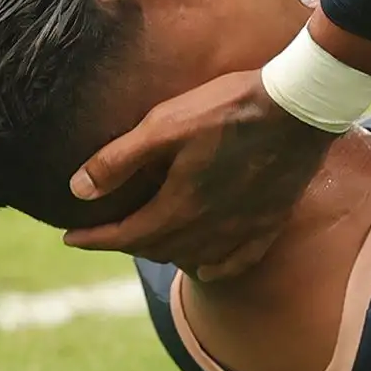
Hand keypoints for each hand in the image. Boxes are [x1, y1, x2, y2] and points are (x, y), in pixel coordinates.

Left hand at [63, 72, 336, 279]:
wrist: (301, 105)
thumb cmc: (230, 108)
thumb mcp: (166, 123)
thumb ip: (119, 159)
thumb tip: (78, 190)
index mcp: (180, 208)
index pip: (124, 236)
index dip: (93, 238)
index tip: (68, 238)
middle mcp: (210, 229)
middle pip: (156, 249)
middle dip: (125, 242)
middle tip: (107, 230)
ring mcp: (244, 228)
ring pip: (193, 256)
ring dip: (164, 252)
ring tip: (148, 239)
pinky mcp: (271, 220)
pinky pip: (237, 260)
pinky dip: (214, 266)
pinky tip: (205, 262)